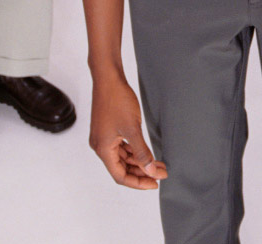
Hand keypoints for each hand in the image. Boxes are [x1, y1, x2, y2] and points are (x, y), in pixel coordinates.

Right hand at [89, 73, 164, 189]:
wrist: (109, 78)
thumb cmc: (117, 100)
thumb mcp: (132, 129)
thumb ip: (142, 152)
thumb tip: (150, 171)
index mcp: (103, 149)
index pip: (120, 176)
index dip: (138, 182)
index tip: (155, 183)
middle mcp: (101, 146)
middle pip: (121, 168)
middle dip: (141, 172)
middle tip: (160, 173)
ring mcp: (104, 138)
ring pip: (123, 158)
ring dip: (139, 162)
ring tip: (158, 164)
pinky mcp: (108, 130)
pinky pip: (122, 147)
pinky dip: (135, 151)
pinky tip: (147, 152)